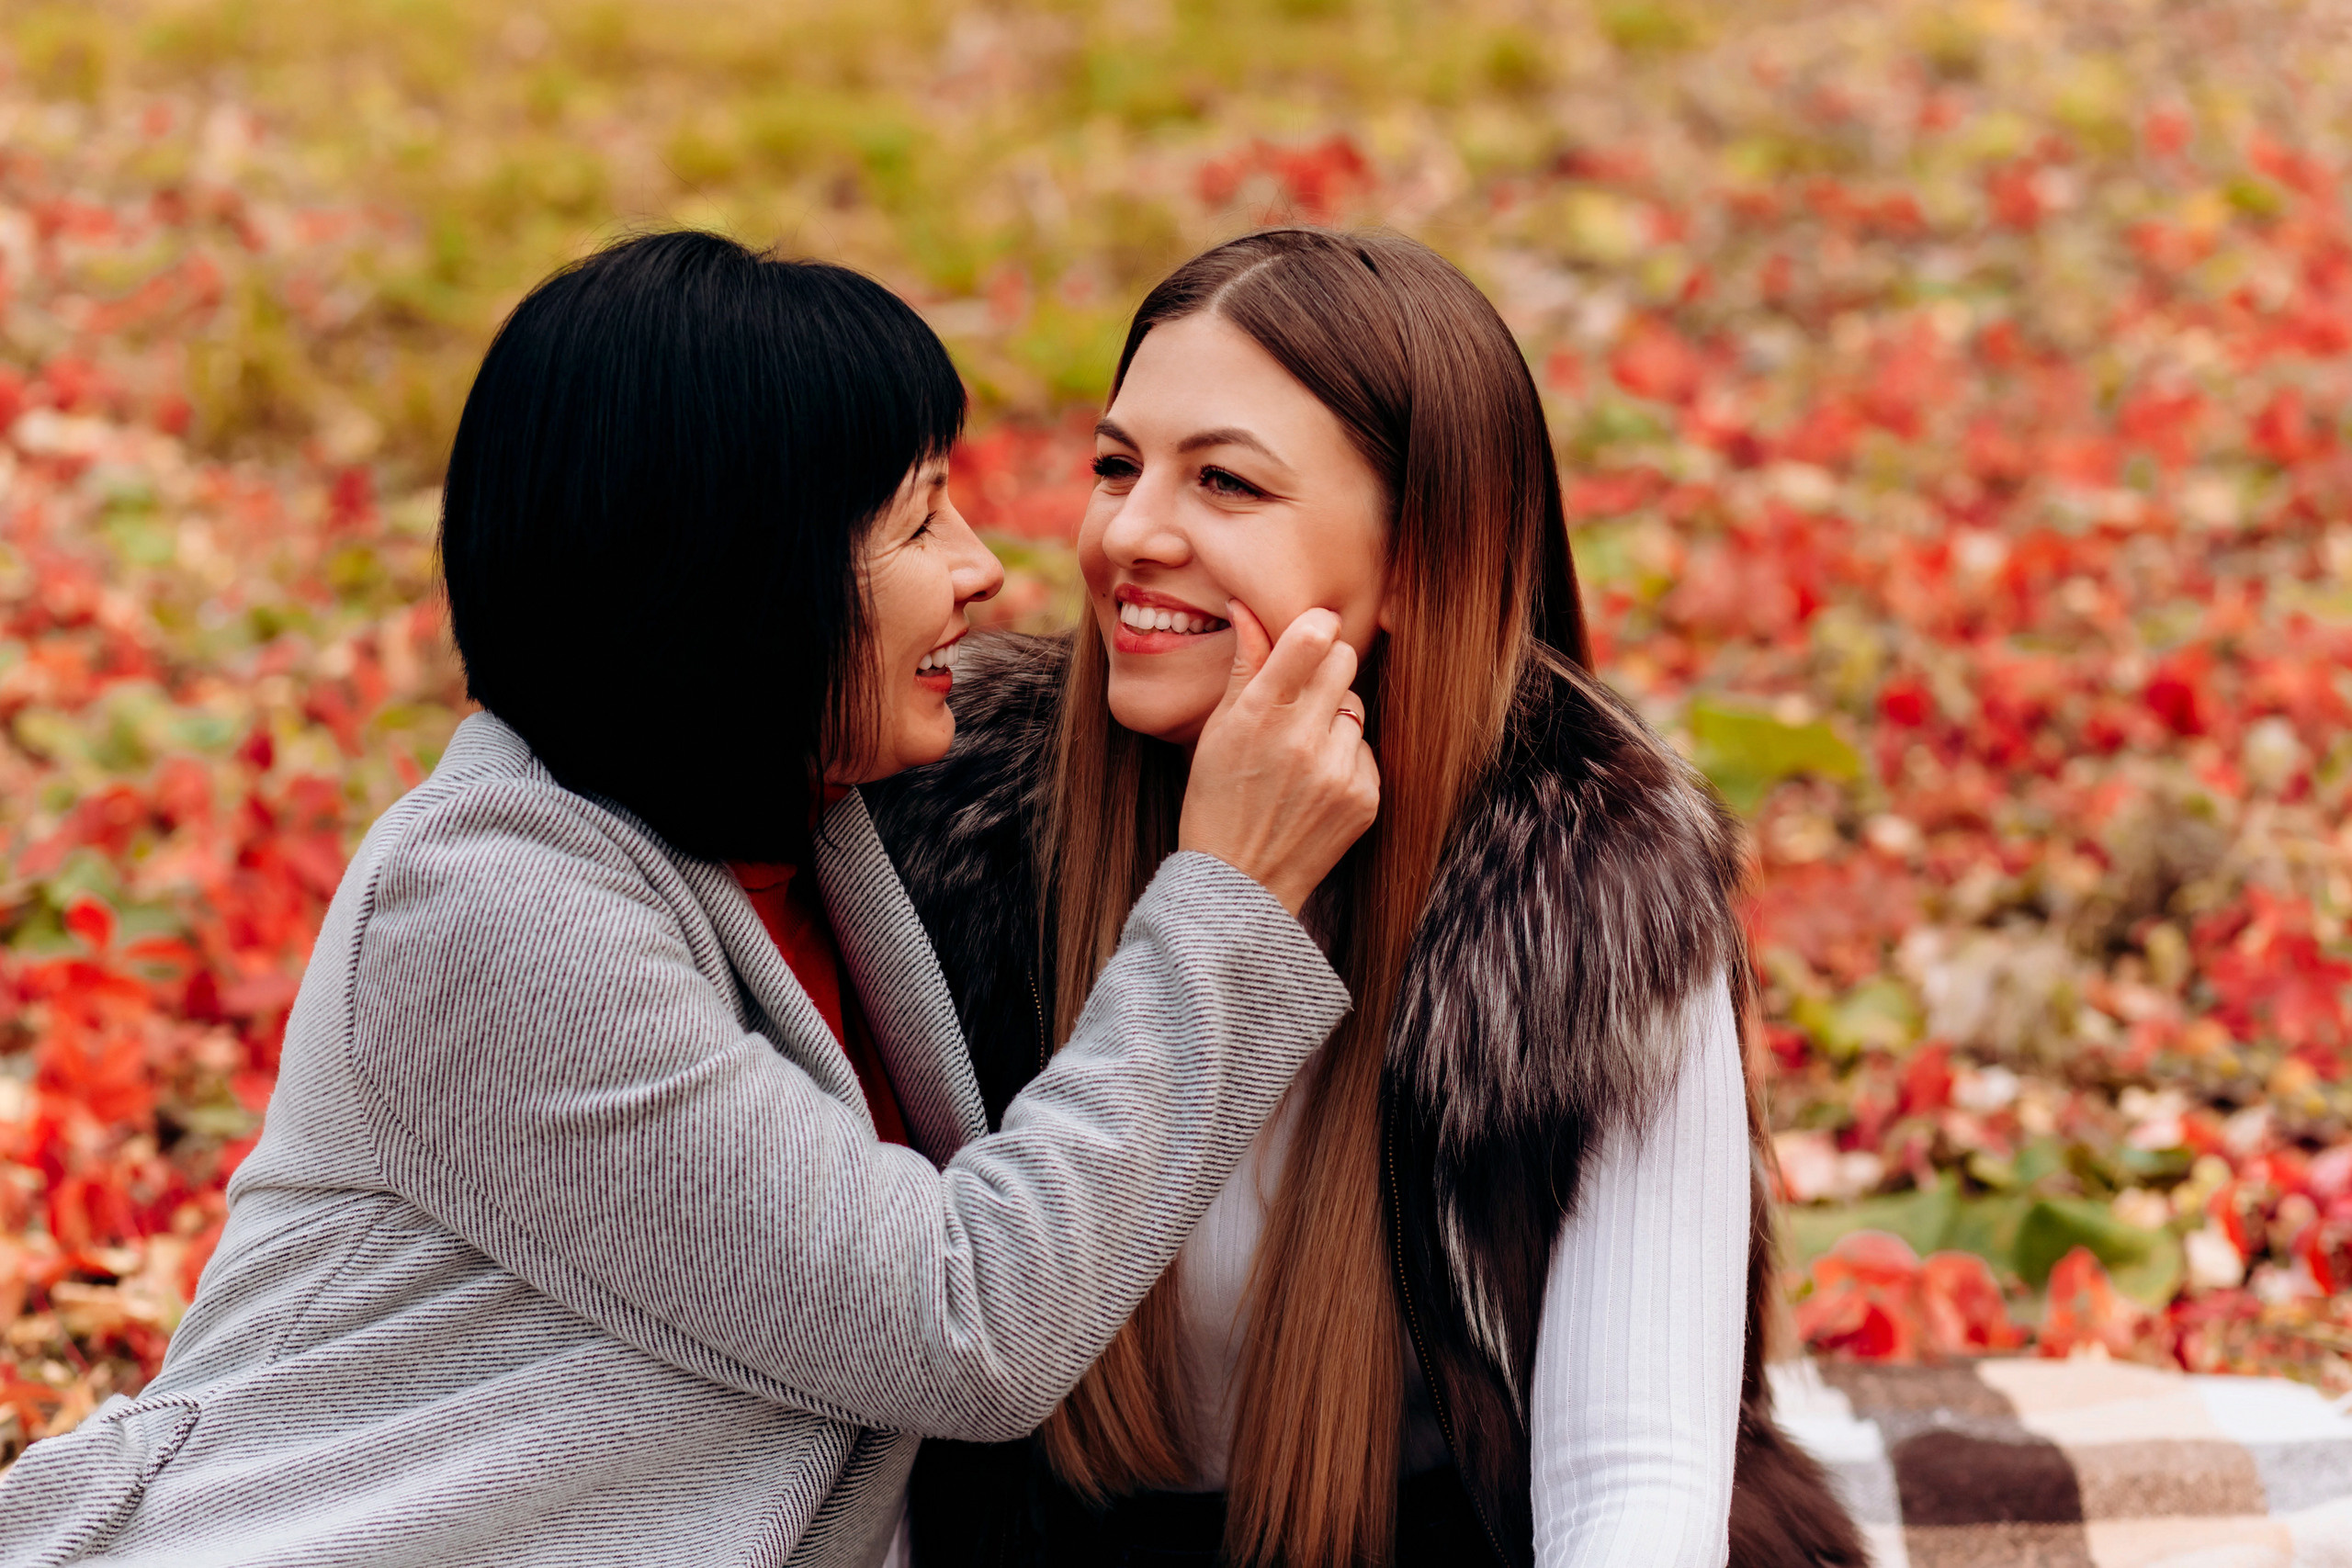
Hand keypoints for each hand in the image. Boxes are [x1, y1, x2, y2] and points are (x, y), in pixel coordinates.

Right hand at [1177, 601, 1378, 915]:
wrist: (1239, 883)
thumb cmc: (1217, 800)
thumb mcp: (1216, 732)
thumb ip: (1241, 669)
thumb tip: (1248, 608)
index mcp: (1259, 715)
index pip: (1312, 636)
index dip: (1314, 627)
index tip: (1308, 635)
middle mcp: (1302, 739)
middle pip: (1343, 660)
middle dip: (1325, 666)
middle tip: (1300, 694)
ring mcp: (1338, 771)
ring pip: (1355, 705)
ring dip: (1333, 717)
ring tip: (1300, 752)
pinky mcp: (1364, 797)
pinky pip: (1365, 749)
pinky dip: (1344, 758)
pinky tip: (1314, 784)